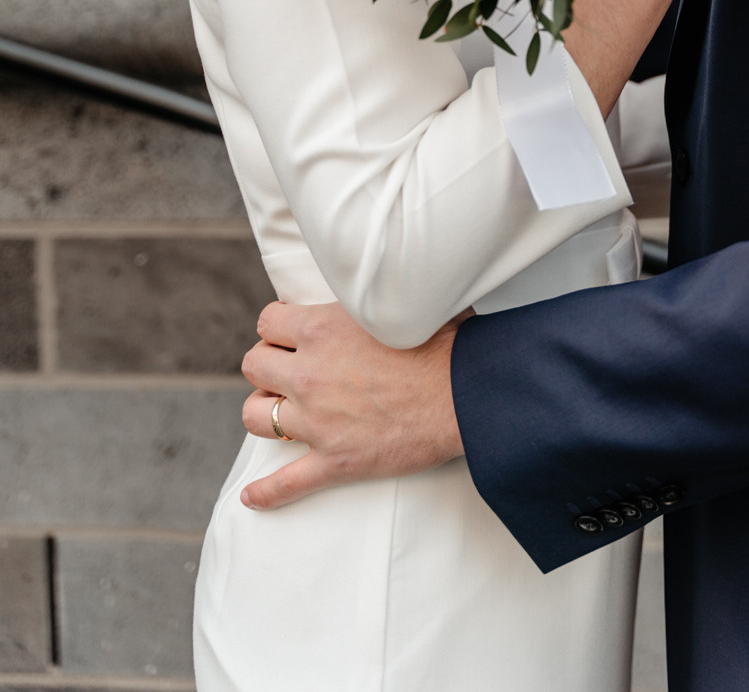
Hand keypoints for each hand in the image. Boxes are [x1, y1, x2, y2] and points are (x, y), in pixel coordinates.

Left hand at [239, 301, 465, 509]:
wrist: (468, 393)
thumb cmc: (445, 343)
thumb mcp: (401, 302)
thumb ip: (374, 296)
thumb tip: (383, 278)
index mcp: (323, 328)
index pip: (268, 321)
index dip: (278, 327)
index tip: (290, 333)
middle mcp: (311, 373)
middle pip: (254, 366)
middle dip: (267, 365)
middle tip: (286, 369)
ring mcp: (318, 421)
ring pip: (256, 417)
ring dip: (264, 411)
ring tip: (279, 409)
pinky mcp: (335, 460)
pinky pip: (286, 483)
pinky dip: (266, 492)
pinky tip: (253, 496)